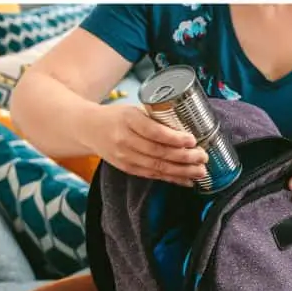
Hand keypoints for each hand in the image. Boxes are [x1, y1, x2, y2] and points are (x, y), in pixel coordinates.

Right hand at [82, 105, 207, 185]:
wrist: (88, 128)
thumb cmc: (117, 116)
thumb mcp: (134, 110)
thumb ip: (156, 119)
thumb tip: (188, 126)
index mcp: (128, 120)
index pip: (154, 131)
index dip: (174, 138)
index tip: (192, 140)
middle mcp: (125, 139)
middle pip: (159, 152)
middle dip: (184, 157)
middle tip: (203, 157)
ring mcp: (125, 157)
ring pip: (157, 167)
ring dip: (182, 171)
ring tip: (201, 171)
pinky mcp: (127, 168)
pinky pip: (153, 175)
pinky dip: (172, 179)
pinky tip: (188, 180)